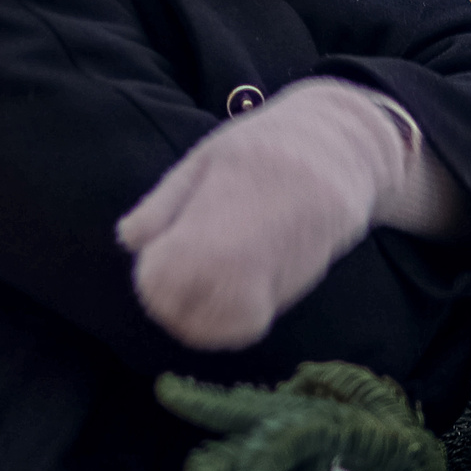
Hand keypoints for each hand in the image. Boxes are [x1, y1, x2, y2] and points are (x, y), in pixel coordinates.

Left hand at [117, 78, 465, 348]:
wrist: (342, 148)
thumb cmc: (262, 148)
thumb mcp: (208, 158)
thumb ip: (166, 201)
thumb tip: (128, 240)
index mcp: (223, 202)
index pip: (173, 272)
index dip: (154, 280)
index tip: (155, 261)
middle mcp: (257, 241)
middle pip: (198, 310)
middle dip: (175, 309)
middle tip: (169, 286)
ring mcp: (284, 265)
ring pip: (230, 322)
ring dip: (204, 319)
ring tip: (199, 287)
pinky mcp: (305, 281)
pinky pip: (258, 317)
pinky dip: (234, 316)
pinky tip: (230, 289)